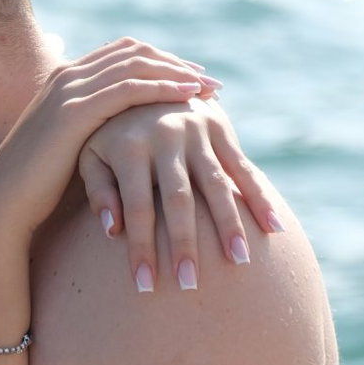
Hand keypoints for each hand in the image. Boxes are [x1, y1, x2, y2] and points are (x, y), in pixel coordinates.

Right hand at [0, 39, 215, 238]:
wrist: (4, 202)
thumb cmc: (37, 186)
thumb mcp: (69, 147)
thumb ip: (92, 131)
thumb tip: (124, 138)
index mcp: (66, 79)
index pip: (124, 54)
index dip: (163, 62)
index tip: (194, 78)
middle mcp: (68, 75)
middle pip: (135, 51)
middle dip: (176, 62)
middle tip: (210, 80)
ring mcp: (70, 89)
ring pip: (136, 64)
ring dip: (178, 72)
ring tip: (209, 88)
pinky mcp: (75, 111)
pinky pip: (129, 88)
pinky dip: (163, 88)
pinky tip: (189, 97)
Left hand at [78, 87, 283, 292]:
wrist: (140, 78)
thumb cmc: (107, 132)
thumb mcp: (89, 154)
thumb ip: (98, 190)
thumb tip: (112, 230)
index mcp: (128, 145)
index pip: (136, 207)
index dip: (140, 248)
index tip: (144, 285)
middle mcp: (165, 135)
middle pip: (178, 200)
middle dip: (184, 245)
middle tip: (189, 285)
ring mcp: (196, 129)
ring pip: (216, 184)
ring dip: (229, 224)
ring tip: (239, 262)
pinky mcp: (220, 126)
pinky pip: (243, 167)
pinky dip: (259, 197)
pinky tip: (274, 228)